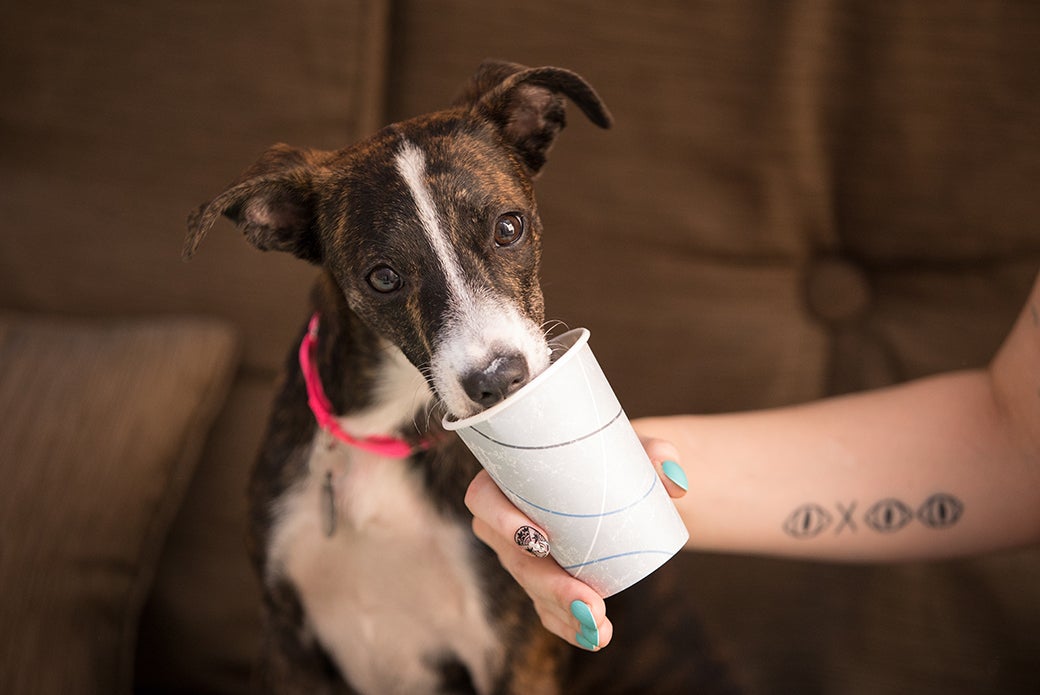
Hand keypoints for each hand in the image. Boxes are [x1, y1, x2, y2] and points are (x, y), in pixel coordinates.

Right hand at [464, 436, 687, 650]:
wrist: (618, 473)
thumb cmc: (611, 452)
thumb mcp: (631, 445)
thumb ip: (656, 453)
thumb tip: (675, 481)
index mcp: (508, 475)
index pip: (483, 498)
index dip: (502, 522)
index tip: (541, 541)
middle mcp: (505, 518)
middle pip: (513, 558)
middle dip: (548, 586)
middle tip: (589, 603)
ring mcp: (521, 553)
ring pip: (531, 588)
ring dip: (562, 612)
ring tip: (600, 628)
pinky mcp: (542, 576)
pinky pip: (547, 607)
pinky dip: (570, 625)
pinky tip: (595, 637)